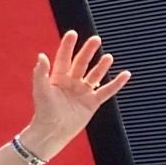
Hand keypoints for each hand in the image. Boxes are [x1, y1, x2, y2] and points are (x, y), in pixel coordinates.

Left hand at [21, 31, 129, 158]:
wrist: (52, 131)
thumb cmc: (44, 111)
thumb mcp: (41, 90)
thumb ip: (41, 73)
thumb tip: (41, 56)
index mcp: (58, 78)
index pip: (64, 58)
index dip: (68, 46)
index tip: (72, 33)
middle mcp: (71, 82)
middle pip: (82, 63)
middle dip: (88, 52)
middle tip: (96, 39)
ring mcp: (83, 92)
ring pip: (95, 75)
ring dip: (102, 66)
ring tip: (108, 57)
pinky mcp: (92, 103)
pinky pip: (107, 91)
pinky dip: (116, 83)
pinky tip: (125, 74)